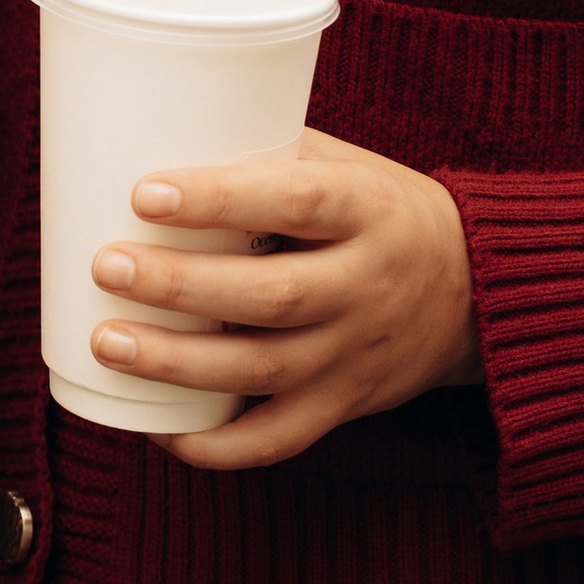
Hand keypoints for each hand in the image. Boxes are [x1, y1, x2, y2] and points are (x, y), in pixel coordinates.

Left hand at [85, 129, 481, 470]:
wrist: (476, 293)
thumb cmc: (383, 213)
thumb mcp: (348, 167)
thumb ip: (269, 158)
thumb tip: (155, 138)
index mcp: (369, 211)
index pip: (295, 203)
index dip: (219, 200)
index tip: (145, 193)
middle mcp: (368, 286)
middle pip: (271, 295)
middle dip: (180, 285)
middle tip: (109, 266)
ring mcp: (356, 353)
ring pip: (264, 369)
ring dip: (178, 363)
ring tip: (106, 342)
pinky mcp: (345, 405)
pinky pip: (278, 438)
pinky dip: (216, 445)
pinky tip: (157, 430)